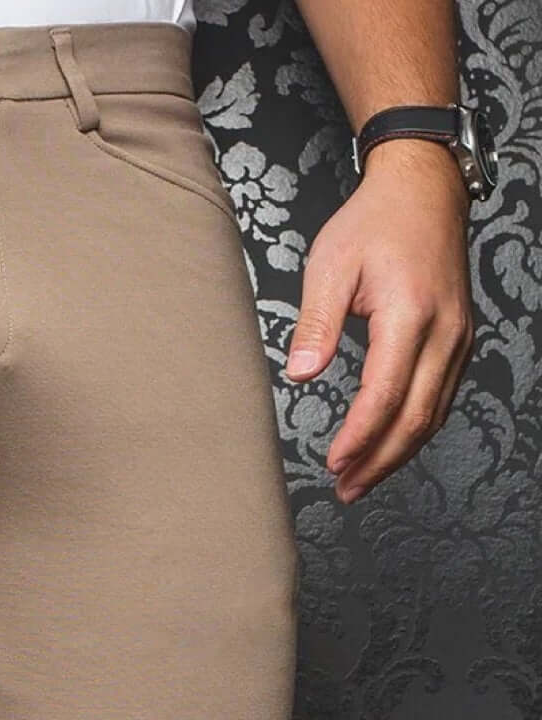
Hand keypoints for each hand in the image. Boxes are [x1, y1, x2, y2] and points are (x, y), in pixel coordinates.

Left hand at [283, 137, 475, 503]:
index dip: (360, 437)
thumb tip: (301, 375)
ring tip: (360, 481)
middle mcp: (444, 332)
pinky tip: (388, 446)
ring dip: (397, 454)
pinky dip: (414, 430)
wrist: (425, 188)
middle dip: (378, 461)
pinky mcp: (459, 341)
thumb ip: (316, 323)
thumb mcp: (330, 265)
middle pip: (416, 418)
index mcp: (410, 314)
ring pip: (433, 415)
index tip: (334, 464)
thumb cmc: (375, 222)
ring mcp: (458, 338)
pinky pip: (441, 399)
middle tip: (345, 490)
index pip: (385, 395)